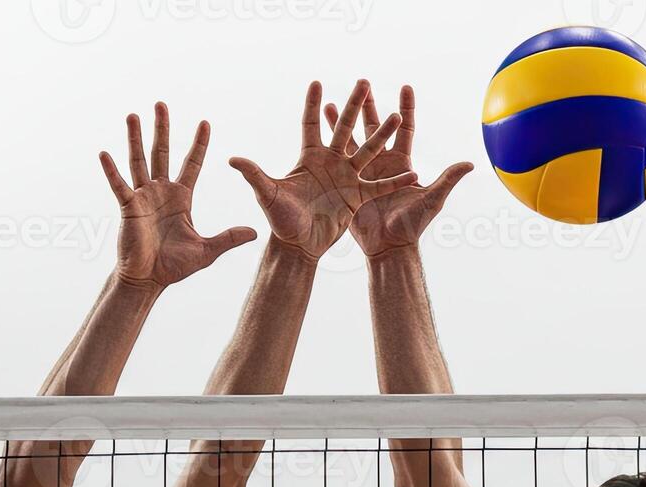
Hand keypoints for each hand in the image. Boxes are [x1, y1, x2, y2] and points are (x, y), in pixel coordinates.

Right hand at [100, 103, 256, 287]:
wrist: (150, 279)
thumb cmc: (175, 266)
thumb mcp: (207, 250)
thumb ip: (229, 238)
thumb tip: (254, 232)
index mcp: (181, 197)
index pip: (192, 164)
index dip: (199, 144)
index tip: (205, 122)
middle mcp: (161, 192)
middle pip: (162, 153)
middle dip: (163, 129)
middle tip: (162, 104)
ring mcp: (143, 197)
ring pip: (139, 161)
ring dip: (135, 138)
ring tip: (133, 115)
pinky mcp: (128, 208)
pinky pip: (119, 186)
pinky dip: (112, 171)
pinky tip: (105, 153)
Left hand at [229, 80, 418, 259]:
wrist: (299, 246)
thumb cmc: (281, 220)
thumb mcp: (268, 195)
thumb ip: (255, 175)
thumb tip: (232, 159)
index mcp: (309, 158)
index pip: (311, 124)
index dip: (314, 104)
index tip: (317, 81)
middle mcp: (330, 163)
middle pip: (344, 128)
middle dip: (353, 105)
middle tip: (364, 82)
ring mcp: (346, 178)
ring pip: (367, 151)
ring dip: (380, 135)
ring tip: (396, 116)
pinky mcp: (357, 197)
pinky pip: (379, 186)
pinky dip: (395, 182)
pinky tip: (413, 174)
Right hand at [324, 85, 473, 257]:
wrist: (388, 245)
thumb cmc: (412, 225)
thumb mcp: (432, 200)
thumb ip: (448, 179)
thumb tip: (471, 163)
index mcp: (403, 163)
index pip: (406, 129)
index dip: (407, 108)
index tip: (406, 86)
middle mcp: (383, 162)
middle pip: (376, 127)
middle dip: (370, 105)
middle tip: (363, 82)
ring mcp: (364, 170)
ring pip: (353, 138)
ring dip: (345, 119)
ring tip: (335, 99)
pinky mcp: (348, 180)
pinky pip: (338, 156)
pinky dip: (330, 140)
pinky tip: (321, 128)